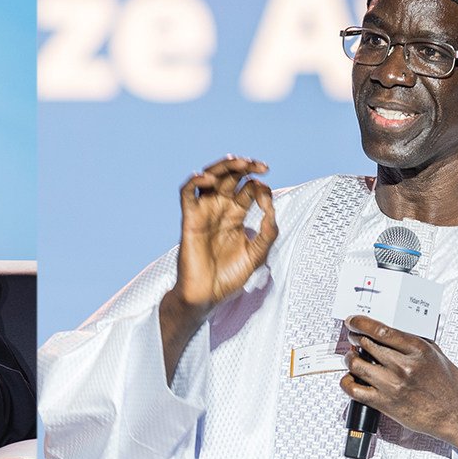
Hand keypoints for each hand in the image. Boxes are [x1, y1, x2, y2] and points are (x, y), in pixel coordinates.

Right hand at [159, 156, 276, 381]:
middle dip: (245, 167)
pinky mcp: (189, 219)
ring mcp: (204, 213)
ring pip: (209, 179)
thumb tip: (270, 208)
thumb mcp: (257, 254)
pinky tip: (208, 178)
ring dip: (223, 166)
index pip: (248, 190)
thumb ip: (267, 232)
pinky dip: (195, 180)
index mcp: (235, 218)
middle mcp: (219, 211)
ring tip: (238, 162)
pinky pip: (187, 193)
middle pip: (230, 178)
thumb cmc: (228, 278)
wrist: (207, 296)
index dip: (260, 187)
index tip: (268, 197)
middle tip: (260, 165)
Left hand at [340, 315, 457, 455]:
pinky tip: (351, 378)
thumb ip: (415, 341)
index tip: (353, 321)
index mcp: (417, 351)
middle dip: (355, 338)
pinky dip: (347, 381)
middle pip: (366, 344)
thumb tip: (393, 330)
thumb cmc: (449, 388)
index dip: (361, 323)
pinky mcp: (385, 403)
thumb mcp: (436, 354)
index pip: (381, 330)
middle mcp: (404, 367)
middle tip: (353, 338)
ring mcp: (393, 385)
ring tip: (352, 357)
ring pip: (357, 364)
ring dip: (350, 358)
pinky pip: (354, 389)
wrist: (455, 415)